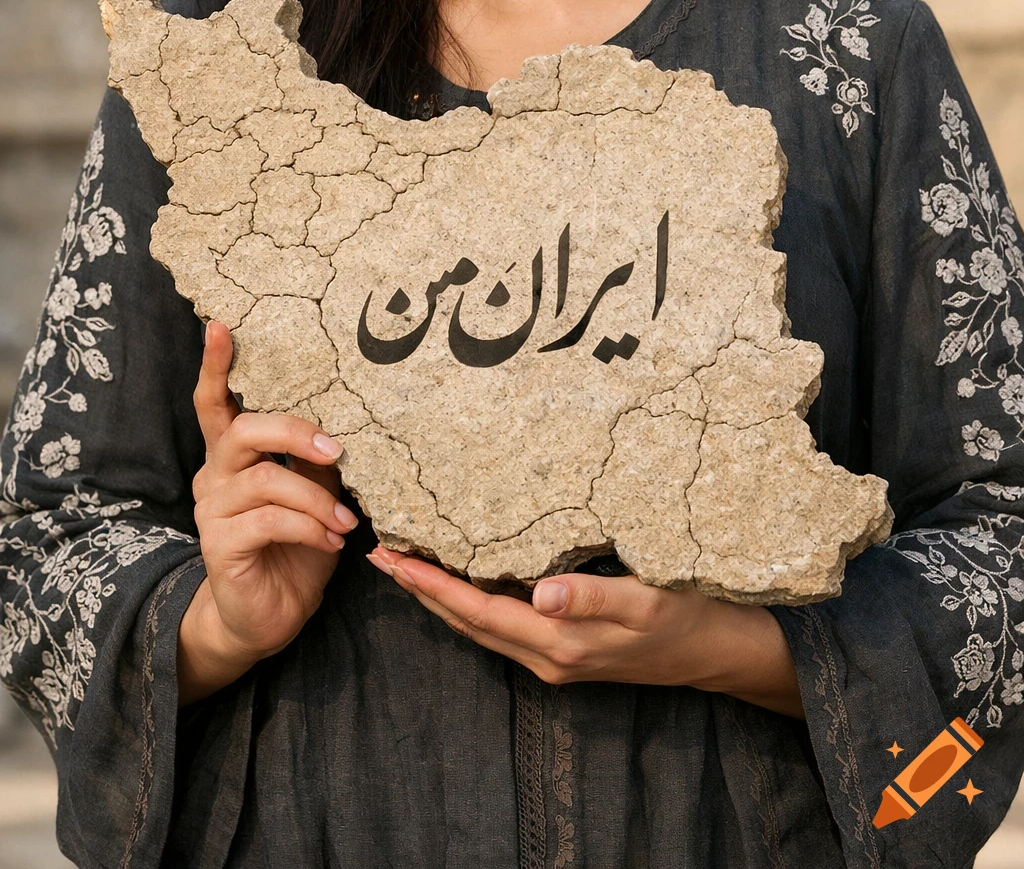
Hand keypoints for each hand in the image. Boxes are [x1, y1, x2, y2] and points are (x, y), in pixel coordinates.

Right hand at [177, 321, 357, 703]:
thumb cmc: (296, 547)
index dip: (217, 365)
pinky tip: (333, 539)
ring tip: (347, 520)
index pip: (215, 402)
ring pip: (265, 479)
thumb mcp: (316, 495)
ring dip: (315, 496)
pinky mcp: (220, 546)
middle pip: (242, 430)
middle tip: (337, 448)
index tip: (221, 325)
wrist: (269, 616)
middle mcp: (214, 475)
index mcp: (234, 456)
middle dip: (293, 431)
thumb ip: (318, 459)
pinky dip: (310, 526)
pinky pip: (269, 521)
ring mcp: (213, 511)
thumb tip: (350, 420)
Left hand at [368, 547, 802, 718]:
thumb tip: (540, 592)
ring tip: (407, 563)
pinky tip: (464, 578)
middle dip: (422, 589)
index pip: (479, 611)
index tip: (396, 558)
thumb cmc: (687, 616)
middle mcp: (548, 656)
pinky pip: (504, 624)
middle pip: (468, 622)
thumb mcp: (647, 601)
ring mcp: (555, 658)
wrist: (719, 651)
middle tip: (380, 554)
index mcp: (560, 643)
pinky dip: (473, 601)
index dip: (433, 585)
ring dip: (441, 596)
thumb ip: (592, 597)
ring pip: (481, 625)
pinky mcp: (566, 650)